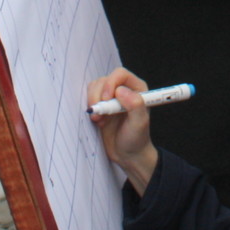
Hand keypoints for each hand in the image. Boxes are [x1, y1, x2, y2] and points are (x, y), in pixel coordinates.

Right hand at [87, 68, 158, 193]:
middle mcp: (124, 89)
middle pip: (104, 80)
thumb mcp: (139, 124)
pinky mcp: (101, 106)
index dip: (110, 83)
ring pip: (94, 87)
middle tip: (101, 116)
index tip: (105, 99)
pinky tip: (98, 121)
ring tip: (100, 120)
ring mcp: (111, 97)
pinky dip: (91, 108)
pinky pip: (89, 97)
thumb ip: (135, 105)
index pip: (120, 74)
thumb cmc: (136, 139)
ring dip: (93, 103)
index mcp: (137, 89)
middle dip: (98, 96)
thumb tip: (120, 90)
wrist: (127, 155)